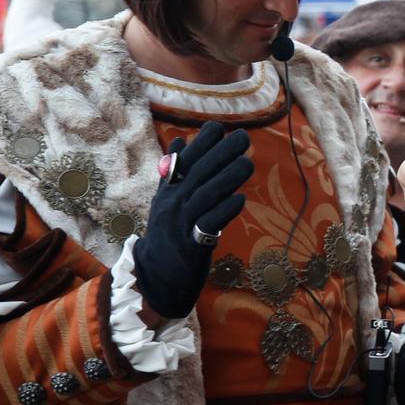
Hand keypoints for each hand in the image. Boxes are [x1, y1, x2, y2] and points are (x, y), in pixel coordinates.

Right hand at [133, 121, 252, 319]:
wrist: (156, 277)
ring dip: (228, 178)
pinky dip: (225, 211)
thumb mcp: (165, 201)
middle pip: (198, 174)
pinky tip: (240, 199)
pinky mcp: (192, 245)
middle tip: (243, 137)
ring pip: (206, 196)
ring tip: (248, 163)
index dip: (200, 145)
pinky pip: (209, 225)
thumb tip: (180, 142)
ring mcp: (181, 224)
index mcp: (168, 192)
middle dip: (220, 154)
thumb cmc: (167, 235)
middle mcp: (172, 204)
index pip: (183, 162)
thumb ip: (174, 174)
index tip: (218, 127)